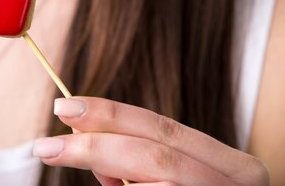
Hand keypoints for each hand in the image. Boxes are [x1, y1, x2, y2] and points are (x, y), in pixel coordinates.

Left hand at [32, 97, 268, 185]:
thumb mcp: (174, 182)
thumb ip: (139, 164)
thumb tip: (86, 141)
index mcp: (231, 164)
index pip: (161, 126)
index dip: (110, 114)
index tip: (64, 106)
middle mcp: (237, 181)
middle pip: (156, 151)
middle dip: (96, 144)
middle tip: (47, 145)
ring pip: (158, 177)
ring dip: (109, 169)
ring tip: (76, 167)